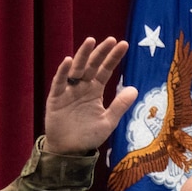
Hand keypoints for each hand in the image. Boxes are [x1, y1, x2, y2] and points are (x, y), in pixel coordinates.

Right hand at [44, 36, 136, 155]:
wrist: (70, 151)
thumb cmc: (89, 135)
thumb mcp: (108, 121)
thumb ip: (120, 105)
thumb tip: (135, 89)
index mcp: (94, 91)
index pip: (105, 70)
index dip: (113, 58)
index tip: (123, 45)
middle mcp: (81, 87)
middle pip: (91, 66)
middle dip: (100, 53)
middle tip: (111, 40)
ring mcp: (68, 91)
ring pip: (76, 69)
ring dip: (82, 55)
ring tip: (91, 41)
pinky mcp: (56, 98)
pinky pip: (59, 83)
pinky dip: (63, 72)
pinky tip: (68, 61)